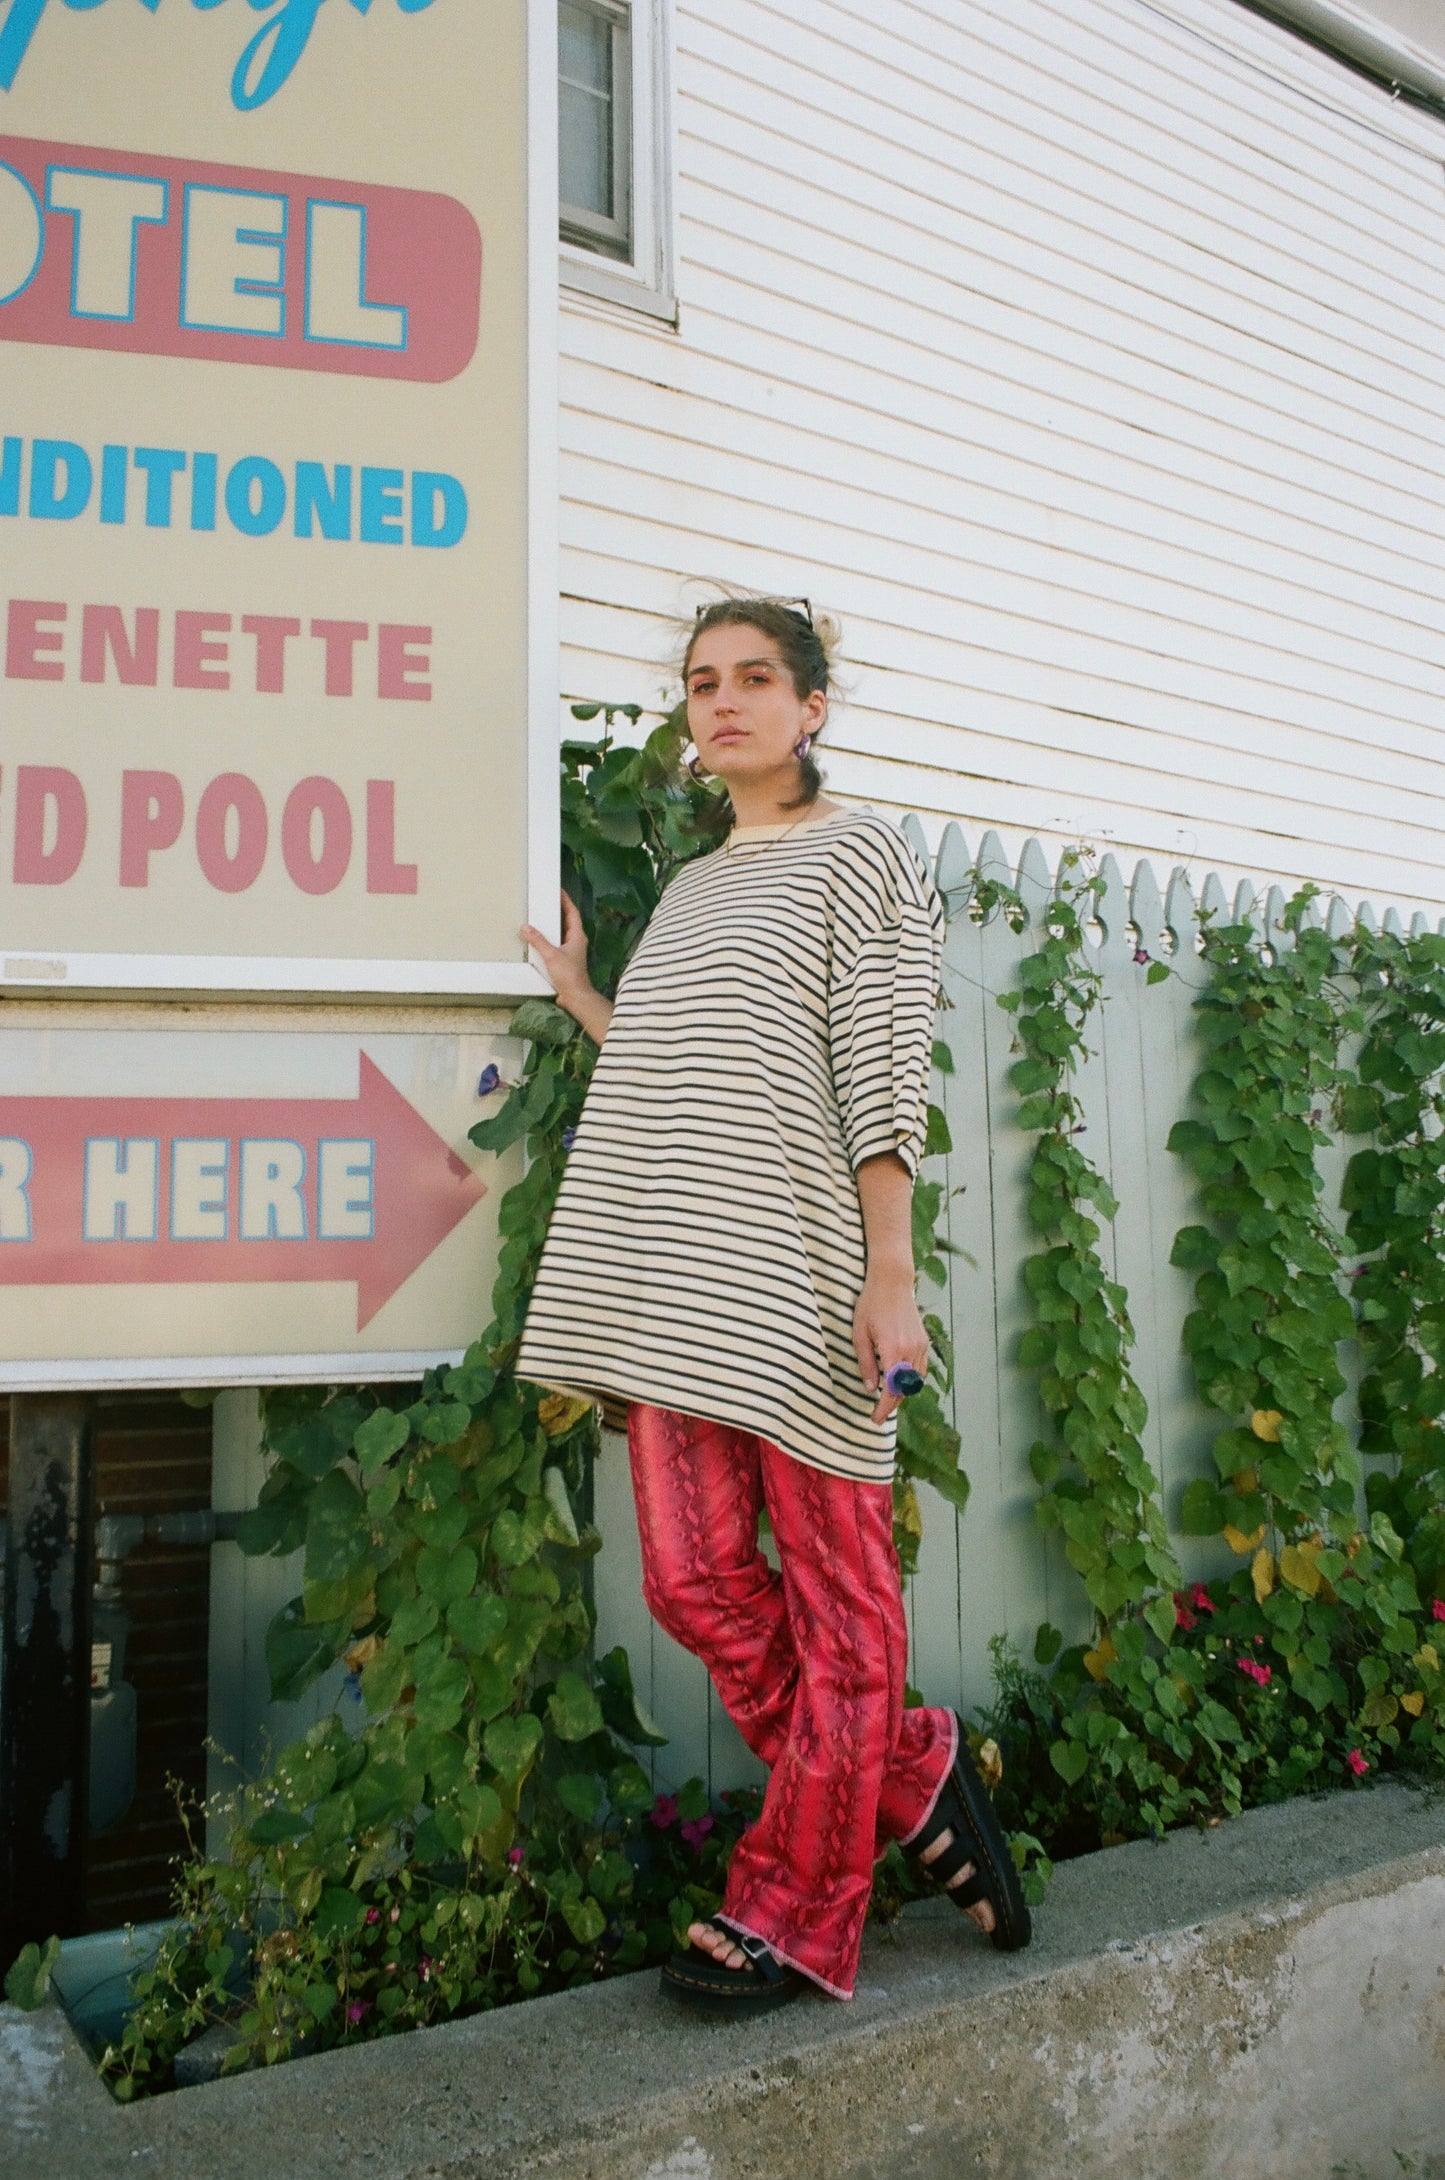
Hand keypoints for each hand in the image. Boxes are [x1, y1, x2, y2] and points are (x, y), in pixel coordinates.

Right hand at [520, 892, 614, 1045]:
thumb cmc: (570, 975)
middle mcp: (575, 942)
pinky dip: (547, 941)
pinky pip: (555, 945)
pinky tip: (537, 941)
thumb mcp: (551, 955)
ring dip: (551, 926)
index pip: (572, 912)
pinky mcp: (564, 962)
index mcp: (577, 936)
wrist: (576, 997)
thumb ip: (538, 940)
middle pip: (566, 921)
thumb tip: (526, 927)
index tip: (558, 890)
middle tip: (546, 901)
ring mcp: (570, 952)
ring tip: (539, 918)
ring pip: (560, 934)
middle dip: (557, 911)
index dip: (566, 900)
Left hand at [852, 1265, 929, 1424]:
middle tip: (878, 1414)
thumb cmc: (870, 1305)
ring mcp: (920, 1346)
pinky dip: (911, 1381)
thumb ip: (866, 1363)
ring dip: (902, 1393)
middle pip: (904, 1389)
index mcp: (892, 1350)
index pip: (890, 1389)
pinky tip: (899, 1382)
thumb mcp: (860, 1334)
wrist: (892, 1283)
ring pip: (914, 1381)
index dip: (883, 1408)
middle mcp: (910, 1350)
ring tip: (887, 1400)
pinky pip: (920, 1369)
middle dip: (891, 1404)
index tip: (875, 1420)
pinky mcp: (924, 1342)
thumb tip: (871, 1388)